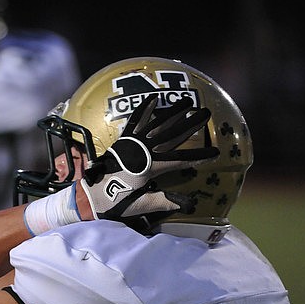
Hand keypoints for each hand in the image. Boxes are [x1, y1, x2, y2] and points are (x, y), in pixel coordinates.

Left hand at [80, 95, 218, 221]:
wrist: (89, 196)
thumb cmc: (115, 202)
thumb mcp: (141, 205)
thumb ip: (164, 202)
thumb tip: (189, 205)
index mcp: (149, 167)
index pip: (180, 161)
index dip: (198, 156)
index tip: (215, 152)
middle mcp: (142, 151)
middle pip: (171, 135)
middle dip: (190, 124)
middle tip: (205, 113)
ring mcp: (132, 144)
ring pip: (156, 124)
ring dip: (172, 112)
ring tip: (187, 101)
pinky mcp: (122, 141)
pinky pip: (134, 121)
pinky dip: (143, 109)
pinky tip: (153, 98)